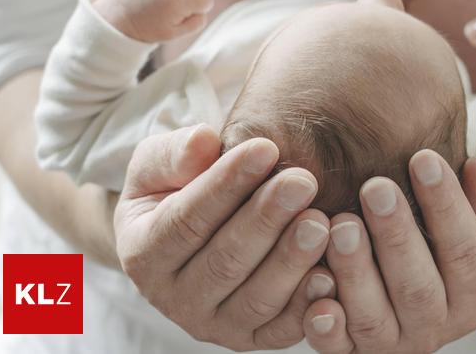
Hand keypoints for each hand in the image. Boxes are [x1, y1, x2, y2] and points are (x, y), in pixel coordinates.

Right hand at [114, 125, 334, 349]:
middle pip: (224, 263)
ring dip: (291, 261)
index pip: (185, 221)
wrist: (200, 232)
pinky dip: (308, 305)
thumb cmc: (180, 188)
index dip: (225, 184)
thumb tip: (202, 142)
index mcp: (143, 255)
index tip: (266, 148)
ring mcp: (215, 324)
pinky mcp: (254, 338)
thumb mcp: (162, 165)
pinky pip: (282, 329)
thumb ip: (173, 154)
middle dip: (266, 219)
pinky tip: (332, 273)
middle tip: (303, 181)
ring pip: (256, 299)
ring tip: (322, 220)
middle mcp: (174, 300)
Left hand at [304, 150, 475, 353]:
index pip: (466, 251)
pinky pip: (337, 346)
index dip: (446, 205)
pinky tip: (313, 281)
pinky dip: (325, 323)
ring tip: (341, 224)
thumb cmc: (455, 231)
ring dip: (356, 272)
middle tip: (375, 187)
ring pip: (374, 318)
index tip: (424, 158)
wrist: (421, 273)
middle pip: (419, 288)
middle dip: (396, 236)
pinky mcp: (354, 352)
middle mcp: (439, 326)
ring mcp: (394, 343)